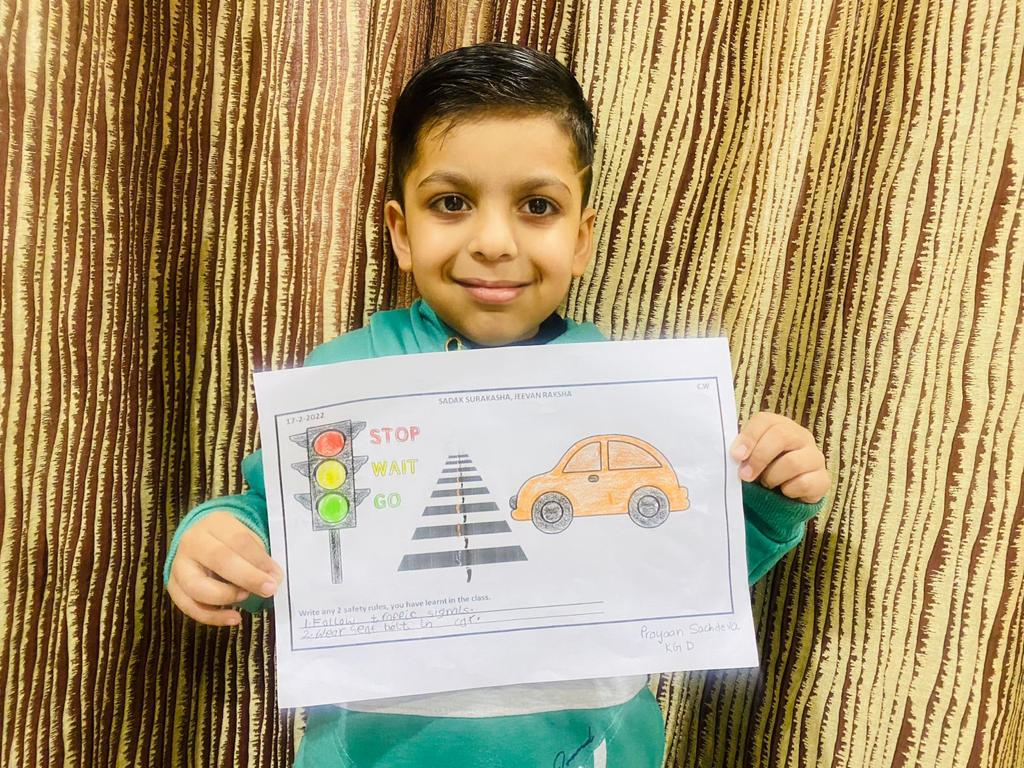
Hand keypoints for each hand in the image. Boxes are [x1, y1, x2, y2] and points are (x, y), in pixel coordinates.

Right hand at [167, 510, 282, 625]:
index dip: (258, 560)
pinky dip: (212, 617)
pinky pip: (189, 606)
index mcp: (215, 523)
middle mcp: (192, 541)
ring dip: (225, 596)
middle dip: (247, 577)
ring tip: (246, 597)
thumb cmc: (231, 542)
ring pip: (197, 586)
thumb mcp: (247, 538)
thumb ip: (260, 557)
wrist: (202, 541)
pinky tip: (233, 618)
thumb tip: (273, 579)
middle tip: (268, 589)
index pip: (238, 540)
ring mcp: (179, 565)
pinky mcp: (174, 587)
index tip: (276, 575)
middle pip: (218, 559)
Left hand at [730, 412, 828, 502]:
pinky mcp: (823, 479)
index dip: (749, 437)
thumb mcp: (749, 458)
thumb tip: (735, 454)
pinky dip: (788, 491)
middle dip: (759, 458)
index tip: (736, 456)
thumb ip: (743, 452)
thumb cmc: (763, 471)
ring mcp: (815, 457)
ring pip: (793, 462)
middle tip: (745, 475)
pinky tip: (784, 491)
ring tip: (767, 483)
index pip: (765, 420)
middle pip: (781, 436)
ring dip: (772, 477)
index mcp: (779, 425)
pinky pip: (804, 483)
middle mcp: (801, 436)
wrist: (783, 495)